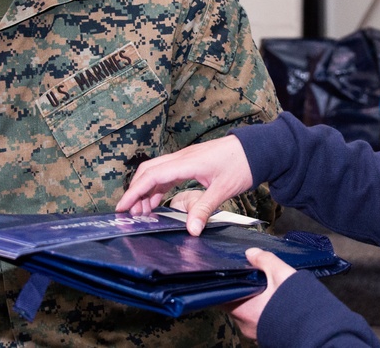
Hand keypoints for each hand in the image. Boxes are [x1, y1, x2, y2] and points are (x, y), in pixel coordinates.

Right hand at [116, 135, 252, 235]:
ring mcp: (185, 159)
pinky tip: (158, 202)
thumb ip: (205, 208)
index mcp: (186, 162)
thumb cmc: (242, 164)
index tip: (122, 207)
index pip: (151, 176)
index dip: (134, 192)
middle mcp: (182, 158)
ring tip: (143, 212)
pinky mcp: (191, 162)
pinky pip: (167, 173)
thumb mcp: (224, 189)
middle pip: (148, 171)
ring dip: (146, 190)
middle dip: (136, 191)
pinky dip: (158, 187)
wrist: (256, 149)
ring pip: (156, 172)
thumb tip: (191, 230)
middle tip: (131, 214)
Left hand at [227, 247, 297, 339]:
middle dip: (242, 292)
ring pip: (247, 313)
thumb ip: (264, 260)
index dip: (225, 284)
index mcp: (241, 308)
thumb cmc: (296, 304)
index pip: (221, 295)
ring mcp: (254, 333)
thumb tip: (251, 253)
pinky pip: (258, 322)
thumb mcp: (281, 274)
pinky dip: (262, 313)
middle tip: (252, 280)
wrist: (314, 331)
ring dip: (252, 303)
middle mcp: (244, 324)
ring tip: (265, 291)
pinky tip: (273, 304)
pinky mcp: (265, 337)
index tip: (230, 275)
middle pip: (234, 304)